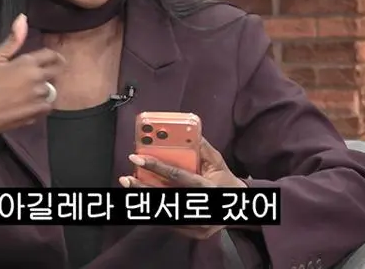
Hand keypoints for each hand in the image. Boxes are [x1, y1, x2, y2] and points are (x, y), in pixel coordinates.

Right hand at [0, 14, 64, 147]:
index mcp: (27, 62)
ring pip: (51, 90)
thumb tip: (23, 18)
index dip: (53, 56)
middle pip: (56, 71)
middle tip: (38, 77)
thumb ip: (13, 40)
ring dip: (44, 90)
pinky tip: (26, 105)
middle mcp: (37, 77)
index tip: (51, 60)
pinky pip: (47, 106)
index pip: (51, 55)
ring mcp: (39, 96)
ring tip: (27, 93)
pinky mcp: (38, 112)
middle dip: (51, 72)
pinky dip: (40, 106)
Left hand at [119, 137, 245, 239]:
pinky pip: (169, 223)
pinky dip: (154, 212)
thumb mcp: (217, 162)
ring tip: (129, 188)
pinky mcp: (194, 234)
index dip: (156, 166)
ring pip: (165, 213)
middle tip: (126, 178)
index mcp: (208, 188)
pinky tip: (141, 202)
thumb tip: (186, 131)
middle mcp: (202, 209)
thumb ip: (202, 148)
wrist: (239, 208)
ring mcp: (198, 225)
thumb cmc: (225, 181)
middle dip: (143, 187)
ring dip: (144, 200)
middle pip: (166, 198)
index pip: (177, 176)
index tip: (137, 158)